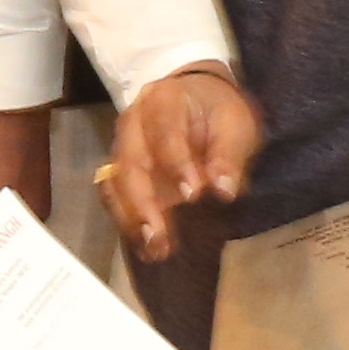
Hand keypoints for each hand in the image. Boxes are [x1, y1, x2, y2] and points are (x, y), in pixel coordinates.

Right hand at [101, 66, 264, 262]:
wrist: (197, 100)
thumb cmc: (217, 111)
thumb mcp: (234, 124)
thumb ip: (229, 155)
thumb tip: (224, 191)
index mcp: (163, 100)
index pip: (165, 132)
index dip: (176, 164)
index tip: (193, 195)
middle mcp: (132, 124)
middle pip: (130, 164)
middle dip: (143, 204)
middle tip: (161, 238)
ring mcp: (121, 149)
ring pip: (115, 185)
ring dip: (131, 220)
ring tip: (155, 250)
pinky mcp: (120, 173)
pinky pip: (114, 198)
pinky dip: (128, 224)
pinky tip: (148, 248)